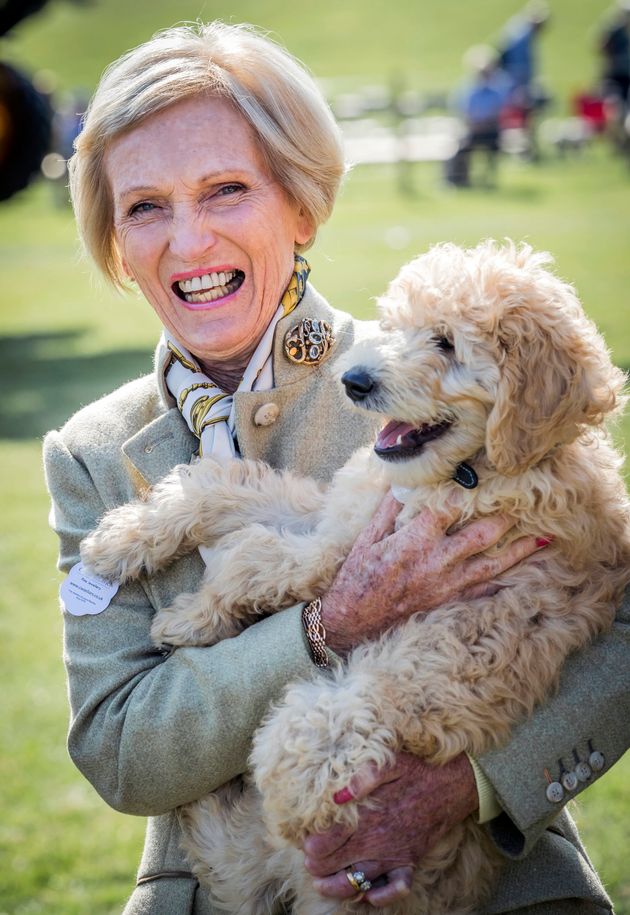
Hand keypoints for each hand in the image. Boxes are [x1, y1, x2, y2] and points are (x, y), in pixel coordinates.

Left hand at [303, 752, 477, 907]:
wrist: (452, 785)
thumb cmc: (416, 771)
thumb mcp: (389, 762)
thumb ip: (363, 777)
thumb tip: (336, 796)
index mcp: (368, 817)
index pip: (328, 841)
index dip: (311, 845)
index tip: (304, 842)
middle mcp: (378, 841)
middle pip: (337, 864)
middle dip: (318, 866)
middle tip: (309, 862)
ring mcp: (394, 855)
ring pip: (359, 882)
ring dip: (338, 887)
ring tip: (322, 885)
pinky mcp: (409, 862)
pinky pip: (396, 888)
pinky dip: (382, 897)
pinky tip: (367, 896)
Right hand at [321, 492, 545, 653]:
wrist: (352, 622)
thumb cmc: (357, 578)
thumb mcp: (367, 539)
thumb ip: (387, 510)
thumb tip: (401, 482)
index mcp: (414, 541)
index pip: (449, 509)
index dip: (468, 492)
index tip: (485, 477)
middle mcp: (436, 562)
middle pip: (481, 535)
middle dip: (505, 517)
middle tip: (526, 500)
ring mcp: (446, 585)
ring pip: (491, 565)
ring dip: (518, 550)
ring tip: (542, 537)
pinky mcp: (448, 602)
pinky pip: (483, 593)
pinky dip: (503, 583)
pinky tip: (521, 575)